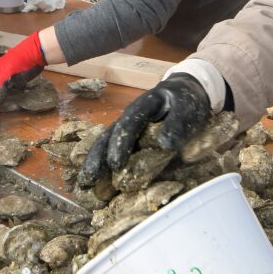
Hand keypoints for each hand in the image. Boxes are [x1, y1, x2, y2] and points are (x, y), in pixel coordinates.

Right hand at [77, 73, 209, 187]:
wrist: (185, 91)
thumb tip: (165, 145)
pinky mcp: (130, 138)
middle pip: (109, 135)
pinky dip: (103, 162)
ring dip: (95, 161)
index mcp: (144, 106)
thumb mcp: (187, 108)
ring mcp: (127, 127)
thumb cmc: (186, 101)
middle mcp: (129, 117)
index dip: (121, 143)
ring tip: (85, 181)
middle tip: (89, 177)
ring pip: (106, 142)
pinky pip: (113, 148)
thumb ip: (177, 124)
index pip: (129, 124)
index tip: (115, 164)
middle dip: (98, 156)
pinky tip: (97, 179)